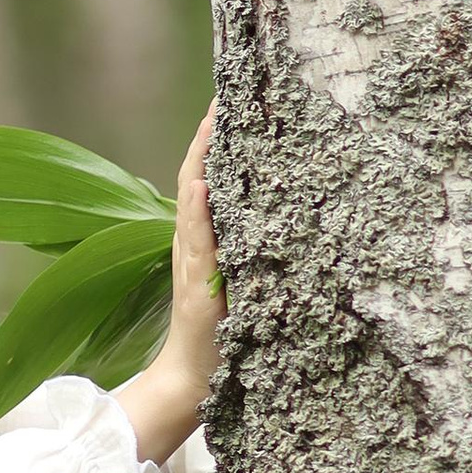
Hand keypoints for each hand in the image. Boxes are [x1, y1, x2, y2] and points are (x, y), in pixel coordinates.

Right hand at [119, 103, 221, 464]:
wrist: (191, 380)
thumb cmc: (220, 336)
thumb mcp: (241, 283)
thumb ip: (249, 250)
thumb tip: (279, 217)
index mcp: (205, 239)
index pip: (207, 177)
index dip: (217, 139)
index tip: (232, 100)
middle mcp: (193, 243)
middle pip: (196, 175)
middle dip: (209, 135)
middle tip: (225, 92)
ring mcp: (192, 263)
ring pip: (193, 200)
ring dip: (202, 160)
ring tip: (213, 121)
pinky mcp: (195, 288)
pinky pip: (196, 244)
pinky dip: (198, 214)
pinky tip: (204, 186)